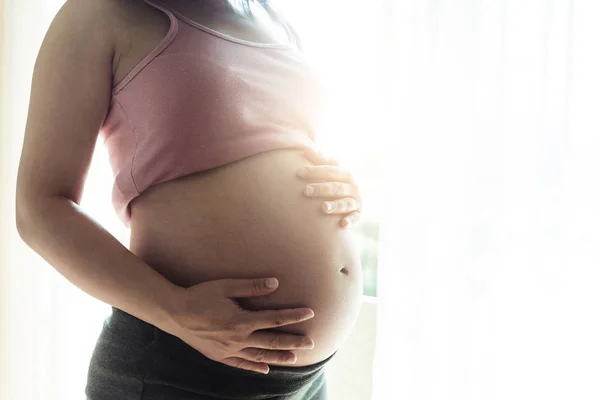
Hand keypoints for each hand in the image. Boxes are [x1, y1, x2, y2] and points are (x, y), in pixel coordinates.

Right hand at [167, 277, 314, 373]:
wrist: (174, 313)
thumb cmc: (200, 295)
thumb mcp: (226, 286)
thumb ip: (252, 286)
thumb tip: (276, 283)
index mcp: (242, 321)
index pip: (275, 319)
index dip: (294, 316)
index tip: (310, 313)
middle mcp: (238, 338)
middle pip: (272, 341)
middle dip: (293, 342)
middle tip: (311, 343)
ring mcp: (229, 350)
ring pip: (259, 356)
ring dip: (279, 357)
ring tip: (295, 359)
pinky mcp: (219, 355)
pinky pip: (241, 364)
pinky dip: (254, 367)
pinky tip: (265, 369)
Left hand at [299, 146, 361, 227]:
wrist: (350, 200)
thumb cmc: (334, 182)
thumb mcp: (329, 172)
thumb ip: (319, 160)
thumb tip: (306, 146)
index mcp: (345, 174)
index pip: (329, 170)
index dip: (314, 171)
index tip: (298, 172)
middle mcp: (352, 186)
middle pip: (336, 187)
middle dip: (321, 188)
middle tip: (305, 191)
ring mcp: (356, 201)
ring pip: (345, 203)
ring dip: (335, 205)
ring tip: (323, 208)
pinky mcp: (358, 214)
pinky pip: (355, 218)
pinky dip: (350, 221)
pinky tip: (342, 224)